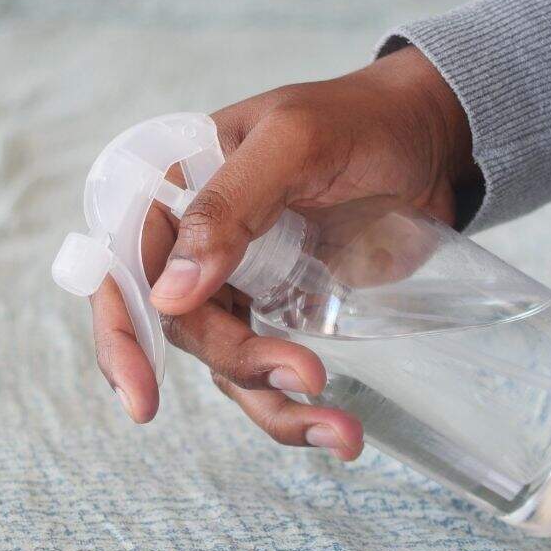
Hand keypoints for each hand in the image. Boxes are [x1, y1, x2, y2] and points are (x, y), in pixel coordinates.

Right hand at [89, 45, 474, 459]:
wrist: (429, 138)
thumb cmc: (358, 119)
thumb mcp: (292, 142)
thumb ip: (229, 205)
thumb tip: (168, 294)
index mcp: (172, 189)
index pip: (121, 269)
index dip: (122, 338)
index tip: (142, 401)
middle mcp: (191, 244)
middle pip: (180, 330)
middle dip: (239, 362)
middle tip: (307, 375)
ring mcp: (235, 284)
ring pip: (225, 365)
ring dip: (274, 407)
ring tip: (341, 431)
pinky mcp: (280, 313)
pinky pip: (267, 374)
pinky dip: (298, 410)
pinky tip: (340, 430)